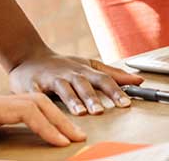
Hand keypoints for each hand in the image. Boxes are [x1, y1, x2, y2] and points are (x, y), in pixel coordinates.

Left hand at [0, 87, 83, 157]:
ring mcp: (0, 102)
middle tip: (79, 137)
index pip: (26, 111)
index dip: (45, 126)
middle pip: (39, 103)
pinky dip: (47, 113)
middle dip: (60, 119)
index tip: (59, 142)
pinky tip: (53, 124)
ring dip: (56, 116)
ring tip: (72, 132)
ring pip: (37, 102)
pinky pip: (30, 105)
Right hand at [9, 50, 143, 115]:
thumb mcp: (89, 66)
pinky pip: (37, 94)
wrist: (29, 56)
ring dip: (72, 100)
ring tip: (80, 112)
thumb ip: (114, 74)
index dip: (115, 91)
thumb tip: (139, 81)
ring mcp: (52, 78)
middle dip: (93, 98)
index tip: (126, 103)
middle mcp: (70, 73)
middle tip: (102, 111)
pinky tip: (45, 108)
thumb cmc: (63, 65)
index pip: (104, 79)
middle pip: (84, 84)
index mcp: (85, 71)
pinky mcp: (32, 85)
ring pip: (64, 89)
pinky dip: (42, 100)